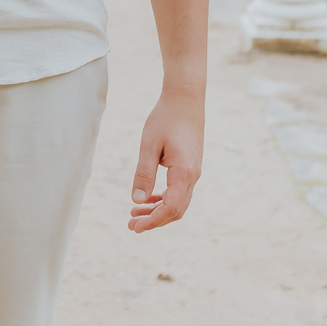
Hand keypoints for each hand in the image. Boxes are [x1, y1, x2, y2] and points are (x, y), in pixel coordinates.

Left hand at [127, 85, 203, 233]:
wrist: (186, 98)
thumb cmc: (166, 118)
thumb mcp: (149, 144)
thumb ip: (144, 173)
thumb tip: (137, 200)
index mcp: (184, 172)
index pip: (170, 208)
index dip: (153, 221)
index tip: (135, 227)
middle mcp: (193, 176)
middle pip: (176, 210)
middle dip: (154, 220)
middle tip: (132, 226)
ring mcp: (194, 172)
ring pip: (178, 202)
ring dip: (158, 211)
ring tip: (135, 214)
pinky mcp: (191, 166)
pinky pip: (179, 191)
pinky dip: (164, 199)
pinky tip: (149, 198)